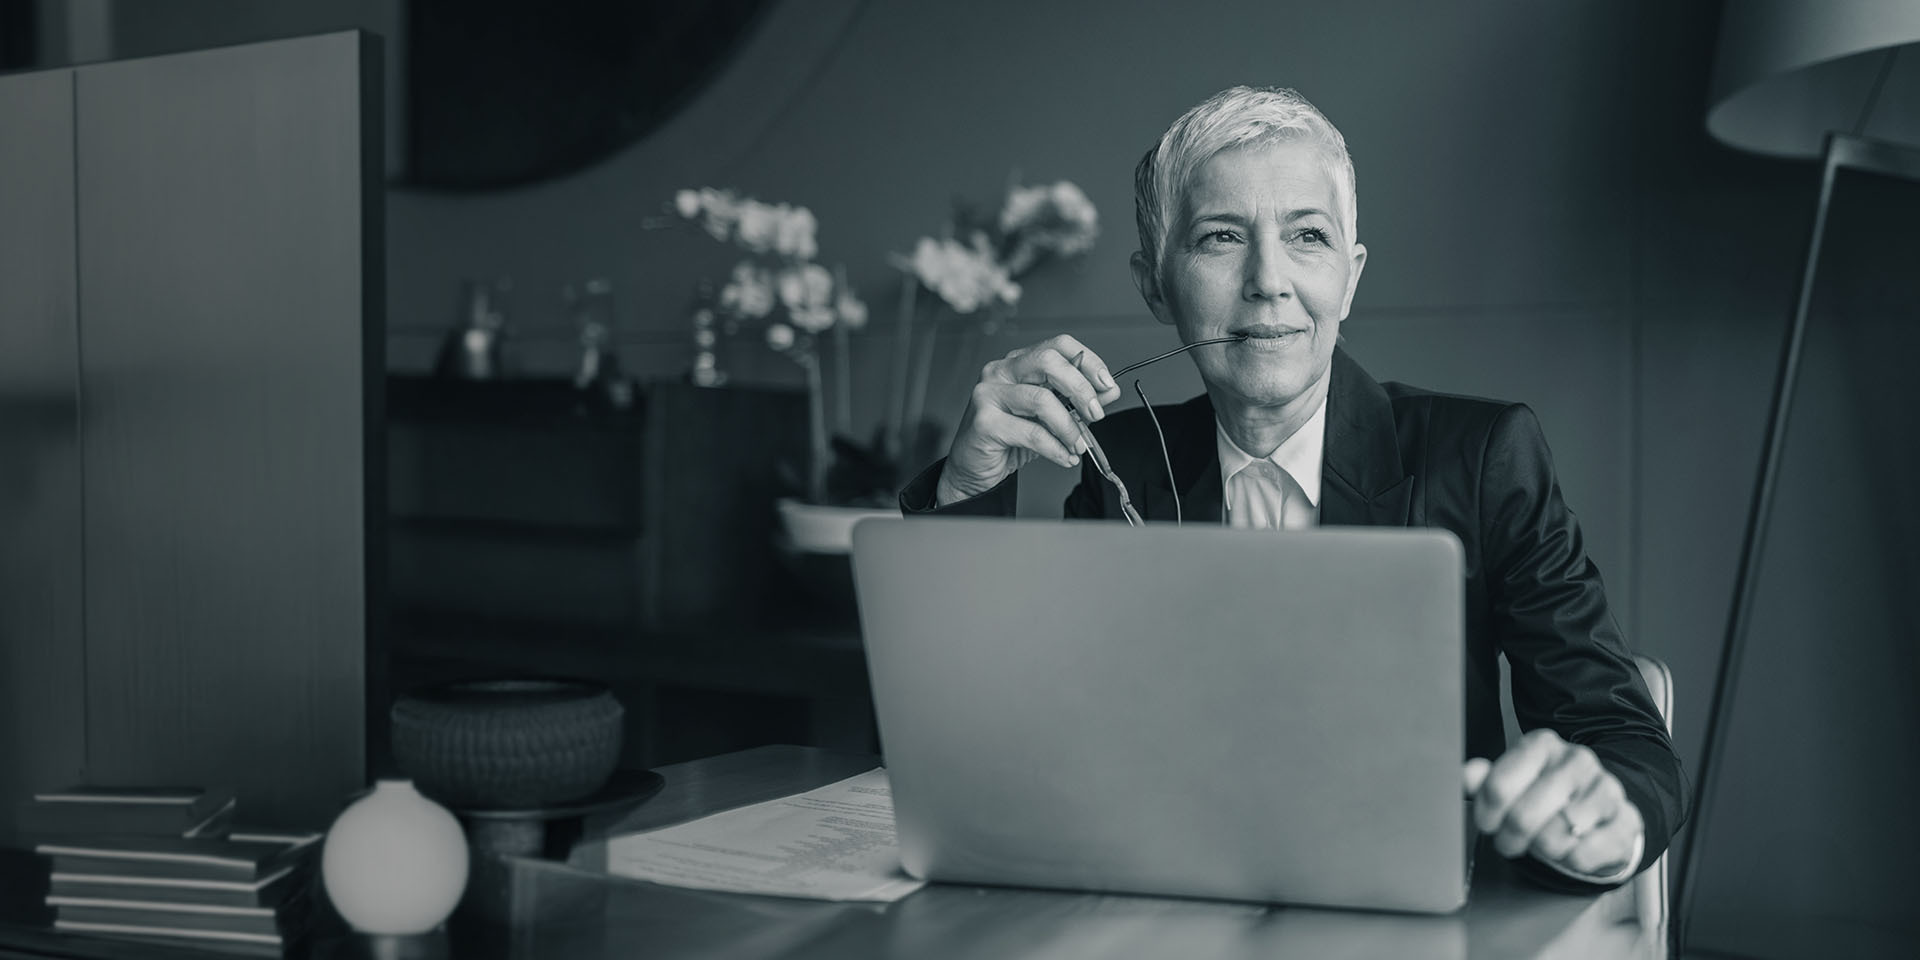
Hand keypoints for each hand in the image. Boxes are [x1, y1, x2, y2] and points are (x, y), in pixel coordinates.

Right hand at [935, 335, 1123, 505]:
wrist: (974, 470)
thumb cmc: (1009, 440)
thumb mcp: (1051, 418)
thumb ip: (1078, 402)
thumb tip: (1109, 392)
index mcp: (1018, 363)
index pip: (1059, 345)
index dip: (1088, 361)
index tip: (1107, 384)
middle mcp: (1001, 371)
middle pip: (1049, 362)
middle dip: (1081, 389)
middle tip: (1096, 413)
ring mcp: (988, 394)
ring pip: (1041, 400)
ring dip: (1069, 427)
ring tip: (1079, 445)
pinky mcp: (984, 422)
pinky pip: (1030, 432)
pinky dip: (1055, 448)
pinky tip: (1064, 456)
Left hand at [1461, 729, 1644, 878]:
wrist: (1600, 807)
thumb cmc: (1546, 794)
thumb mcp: (1511, 781)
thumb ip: (1484, 779)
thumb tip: (1467, 776)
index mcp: (1542, 745)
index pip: (1497, 787)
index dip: (1486, 815)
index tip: (1487, 824)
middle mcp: (1577, 760)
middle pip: (1523, 816)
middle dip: (1510, 838)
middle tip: (1510, 841)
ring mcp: (1606, 788)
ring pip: (1555, 837)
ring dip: (1543, 849)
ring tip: (1543, 841)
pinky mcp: (1627, 819)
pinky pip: (1586, 854)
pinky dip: (1571, 860)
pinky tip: (1570, 848)